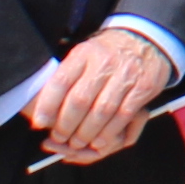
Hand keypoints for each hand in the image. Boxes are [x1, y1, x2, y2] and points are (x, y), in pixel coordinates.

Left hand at [35, 26, 172, 165]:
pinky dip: (109, 132)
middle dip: (66, 125)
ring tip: (77, 143)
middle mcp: (104, 62)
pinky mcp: (143, 87)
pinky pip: (123, 115)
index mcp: (83, 54)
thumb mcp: (83, 57)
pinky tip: (100, 141)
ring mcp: (126, 74)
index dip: (47, 106)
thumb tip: (44, 115)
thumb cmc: (106, 55)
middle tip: (59, 137)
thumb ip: (66, 81)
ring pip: (101, 112)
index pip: (60, 82)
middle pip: (79, 100)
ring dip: (86, 133)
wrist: (145, 41)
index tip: (39, 124)